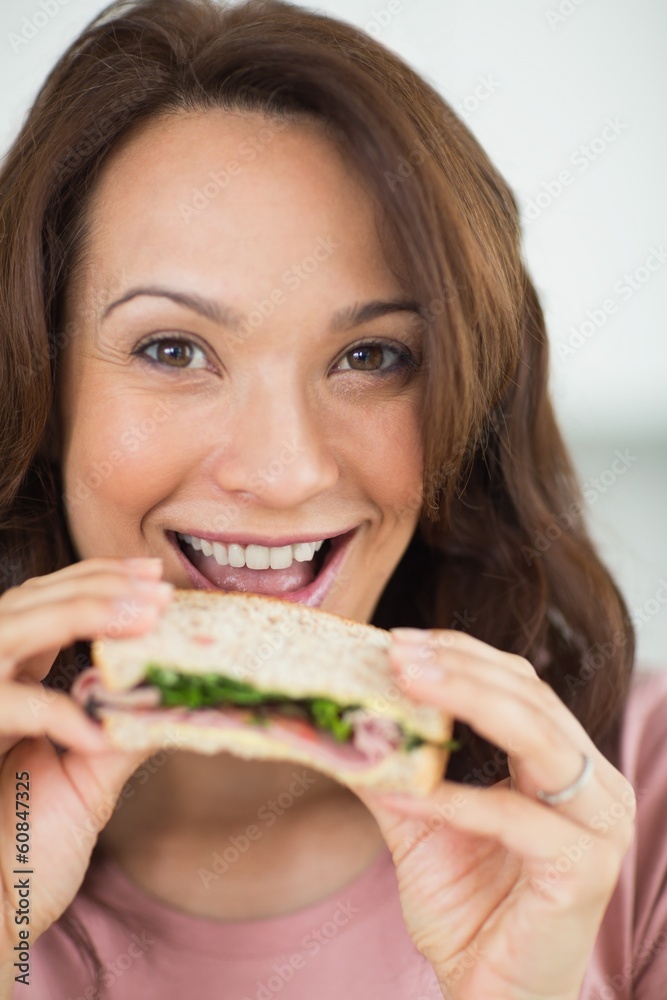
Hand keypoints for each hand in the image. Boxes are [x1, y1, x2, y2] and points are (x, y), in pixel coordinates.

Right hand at [0, 558, 172, 956]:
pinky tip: (98, 735)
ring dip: (77, 613)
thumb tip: (177, 696)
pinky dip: (55, 713)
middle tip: (159, 589)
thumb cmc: (27, 858)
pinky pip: (3, 707)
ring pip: (7, 630)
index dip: (96, 582)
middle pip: (26, 603)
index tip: (152, 576)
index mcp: (9, 686)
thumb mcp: (88, 784)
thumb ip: (123, 734)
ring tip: (144, 617)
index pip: (46, 607)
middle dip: (95, 586)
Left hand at [353, 629, 635, 999]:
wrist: (490, 995)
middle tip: (396, 652)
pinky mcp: (583, 869)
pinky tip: (401, 788)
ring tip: (402, 683)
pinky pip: (513, 817)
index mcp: (565, 765)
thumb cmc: (468, 908)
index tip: (399, 639)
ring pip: (536, 736)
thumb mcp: (422, 822)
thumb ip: (396, 766)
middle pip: (529, 697)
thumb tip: (343, 715)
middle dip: (458, 666)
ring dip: (465, 701)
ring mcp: (597, 826)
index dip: (461, 654)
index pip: (520, 683)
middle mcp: (595, 785)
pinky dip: (452, 798)